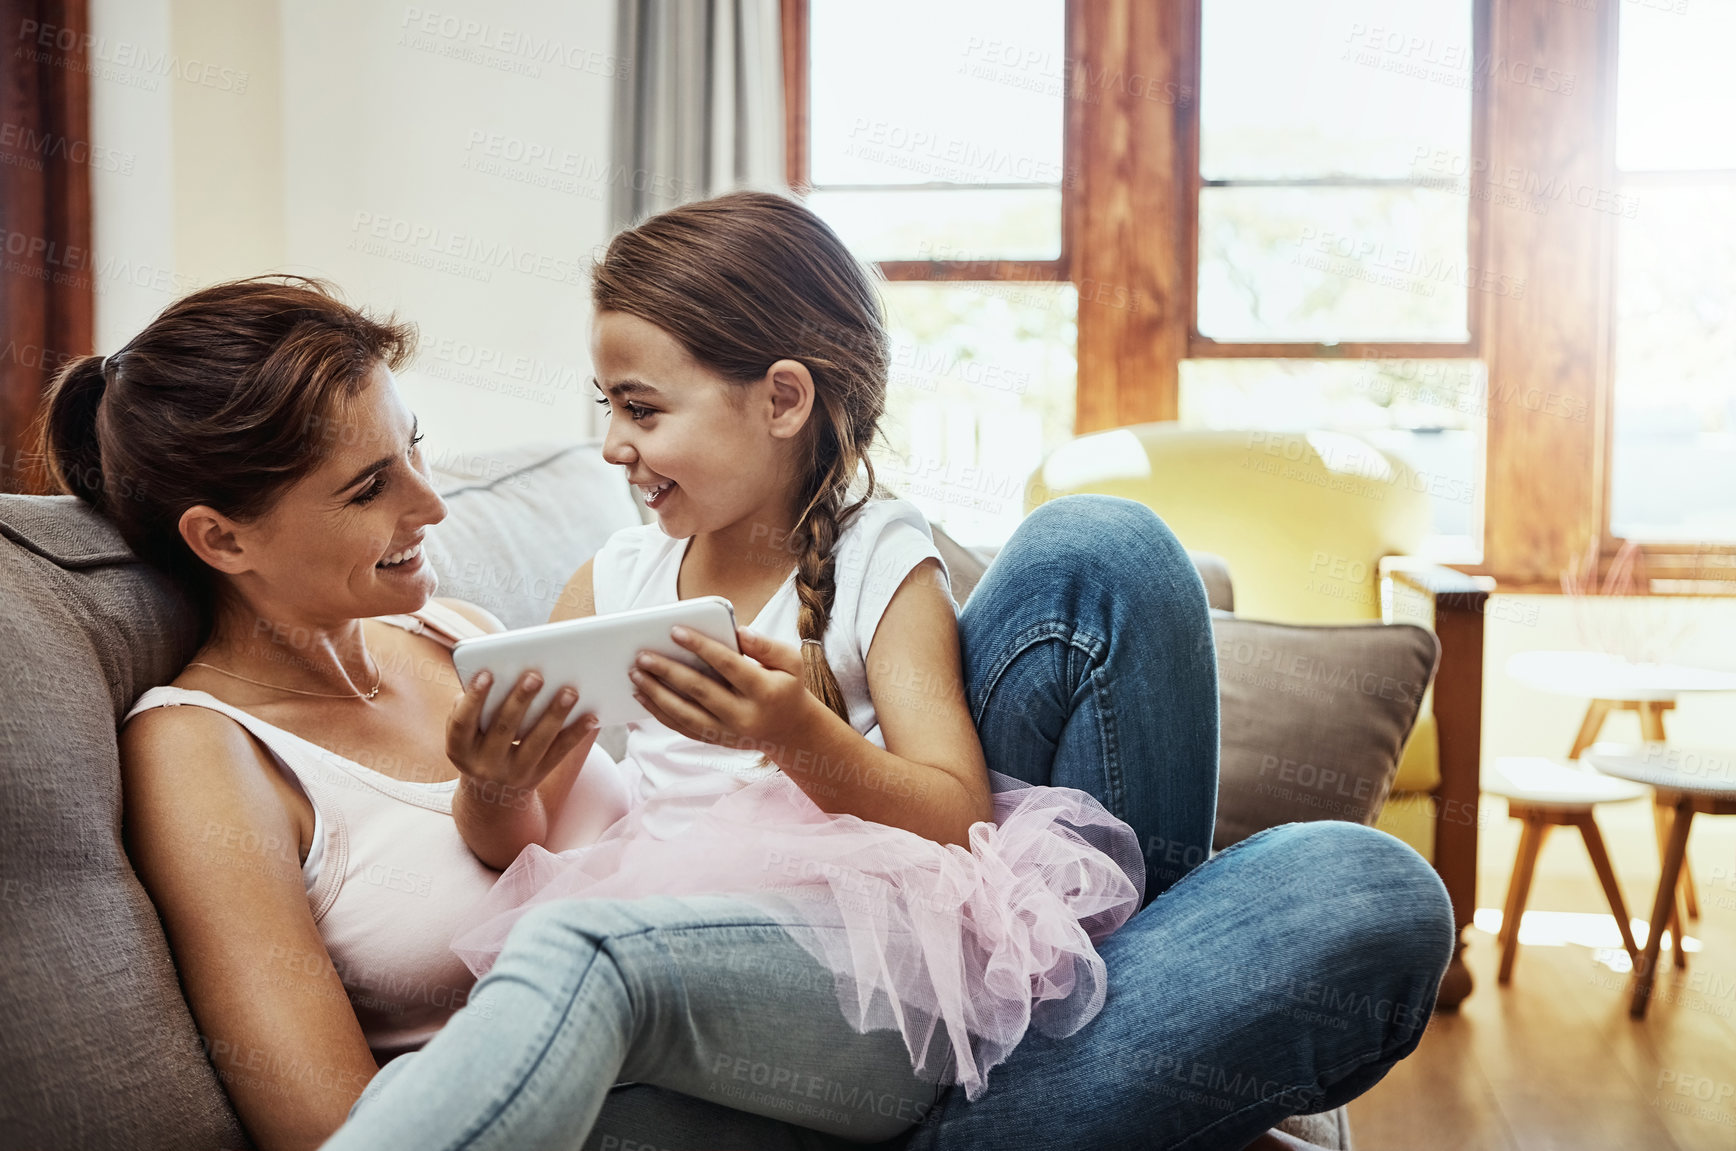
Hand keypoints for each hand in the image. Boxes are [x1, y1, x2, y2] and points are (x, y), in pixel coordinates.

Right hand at [446, 669, 599, 806]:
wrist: (492, 794)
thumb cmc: (479, 743)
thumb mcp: (466, 733)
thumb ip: (471, 707)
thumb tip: (491, 672)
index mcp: (459, 749)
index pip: (462, 723)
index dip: (473, 698)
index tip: (487, 673)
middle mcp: (484, 765)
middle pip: (504, 729)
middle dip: (520, 700)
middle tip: (536, 676)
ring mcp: (513, 773)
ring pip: (536, 742)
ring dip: (554, 715)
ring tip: (570, 691)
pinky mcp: (538, 775)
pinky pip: (559, 753)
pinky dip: (576, 733)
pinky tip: (591, 716)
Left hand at [628, 626, 814, 752]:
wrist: (789, 731)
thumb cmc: (786, 687)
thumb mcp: (791, 661)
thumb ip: (766, 645)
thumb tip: (738, 631)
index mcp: (764, 691)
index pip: (727, 664)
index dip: (700, 646)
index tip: (675, 630)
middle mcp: (744, 715)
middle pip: (699, 690)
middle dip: (668, 671)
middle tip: (642, 654)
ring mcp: (727, 732)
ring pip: (684, 713)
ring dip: (655, 693)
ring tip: (635, 673)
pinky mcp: (714, 740)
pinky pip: (681, 727)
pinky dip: (658, 712)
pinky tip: (641, 695)